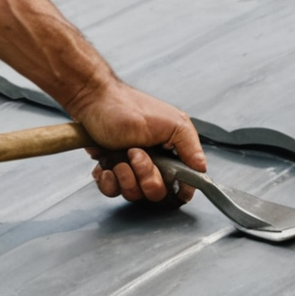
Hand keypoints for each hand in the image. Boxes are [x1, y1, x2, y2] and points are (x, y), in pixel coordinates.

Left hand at [67, 79, 203, 203]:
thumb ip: (189, 146)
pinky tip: (106, 167)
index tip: (168, 179)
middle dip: (146, 177)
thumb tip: (202, 169)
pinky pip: (112, 191)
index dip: (178, 189)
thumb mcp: (170, 122)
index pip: (183, 184)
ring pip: (134, 194)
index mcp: (171, 152)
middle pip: (157, 193)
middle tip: (135, 154)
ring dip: (126, 178)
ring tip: (119, 157)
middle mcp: (153, 162)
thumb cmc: (128, 106)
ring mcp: (131, 168)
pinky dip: (109, 182)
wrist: (92, 100)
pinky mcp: (111, 170)